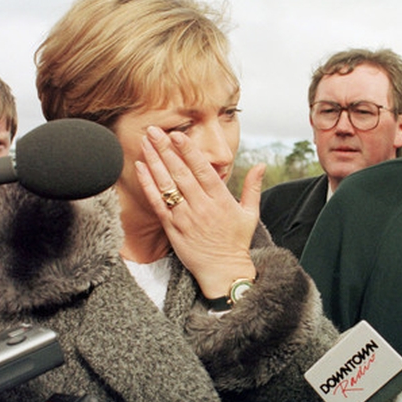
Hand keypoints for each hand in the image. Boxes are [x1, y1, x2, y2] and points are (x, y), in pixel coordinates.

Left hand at [135, 126, 264, 297]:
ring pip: (166, 184)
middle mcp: (202, 206)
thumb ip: (253, 187)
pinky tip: (140, 168)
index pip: (203, 169)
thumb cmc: (237, 242)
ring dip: (154, 161)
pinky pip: (157, 202)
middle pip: (180, 172)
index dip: (189, 151)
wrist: (223, 271)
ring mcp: (185, 217)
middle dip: (166, 149)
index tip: (177, 134)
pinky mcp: (172, 228)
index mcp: (221, 199)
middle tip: (153, 130)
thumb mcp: (250, 213)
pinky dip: (148, 184)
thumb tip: (260, 165)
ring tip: (145, 142)